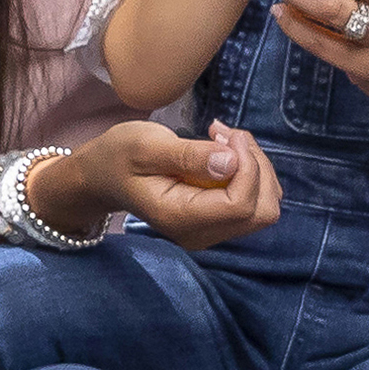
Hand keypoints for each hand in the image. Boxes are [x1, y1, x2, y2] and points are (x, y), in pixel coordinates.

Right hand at [47, 119, 282, 250]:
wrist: (103, 177)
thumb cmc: (118, 157)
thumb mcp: (145, 145)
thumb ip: (188, 155)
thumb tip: (232, 162)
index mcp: (181, 219)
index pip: (241, 205)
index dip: (247, 166)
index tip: (223, 134)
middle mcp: (201, 234)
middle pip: (263, 210)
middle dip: (257, 166)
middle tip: (227, 136)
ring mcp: (211, 231)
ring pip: (266, 205)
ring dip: (256, 166)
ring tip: (223, 140)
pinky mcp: (217, 221)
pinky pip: (255, 201)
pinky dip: (251, 172)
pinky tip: (225, 153)